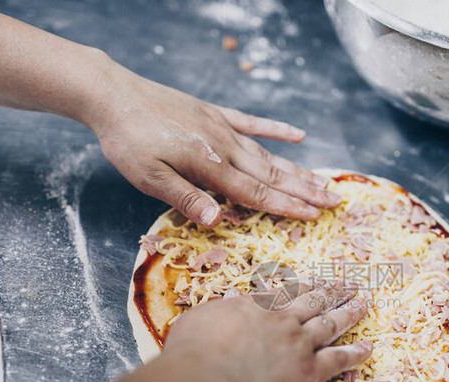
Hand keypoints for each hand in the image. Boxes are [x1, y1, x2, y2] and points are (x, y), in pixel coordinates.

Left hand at [86, 62, 339, 225]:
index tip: (315, 215)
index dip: (287, 205)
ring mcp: (222, 127)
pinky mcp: (215, 114)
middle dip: (305, 190)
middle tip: (334, 201)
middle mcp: (224, 145)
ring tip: (322, 180)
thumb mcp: (149, 177)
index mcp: (209, 165)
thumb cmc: (128, 141)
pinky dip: (277, 131)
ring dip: (297, 169)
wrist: (113, 95)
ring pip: (268, 153)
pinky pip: (253, 123)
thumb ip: (185, 198)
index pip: (256, 192)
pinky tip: (298, 136)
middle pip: (272, 174)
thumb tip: (218, 220)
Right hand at [162, 281, 372, 381]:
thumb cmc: (192, 351)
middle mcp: (283, 319)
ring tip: (364, 303)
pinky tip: (369, 347)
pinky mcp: (308, 372)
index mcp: (257, 305)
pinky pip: (339, 359)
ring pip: (332, 323)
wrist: (206, 378)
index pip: (288, 291)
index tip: (318, 278)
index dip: (306, 283)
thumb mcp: (200, 318)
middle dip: (335, 291)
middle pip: (316, 300)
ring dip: (350, 312)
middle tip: (351, 283)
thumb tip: (225, 306)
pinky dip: (356, 353)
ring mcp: (299, 343)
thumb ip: (219, 311)